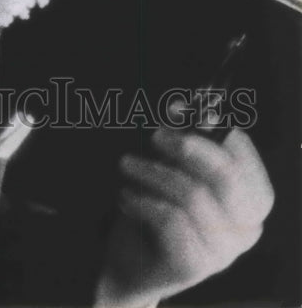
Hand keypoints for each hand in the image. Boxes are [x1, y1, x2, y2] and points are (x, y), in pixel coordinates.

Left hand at [95, 124, 273, 306]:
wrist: (130, 263)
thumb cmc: (156, 209)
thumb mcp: (172, 171)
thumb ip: (185, 143)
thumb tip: (188, 107)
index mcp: (247, 203)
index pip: (245, 164)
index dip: (216, 136)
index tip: (183, 114)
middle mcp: (244, 229)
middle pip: (227, 177)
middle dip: (188, 148)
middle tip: (155, 135)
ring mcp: (223, 251)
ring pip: (193, 195)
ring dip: (153, 172)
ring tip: (126, 165)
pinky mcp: (196, 266)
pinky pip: (171, 219)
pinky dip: (142, 200)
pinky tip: (125, 196)